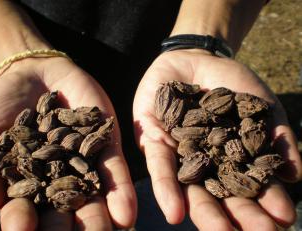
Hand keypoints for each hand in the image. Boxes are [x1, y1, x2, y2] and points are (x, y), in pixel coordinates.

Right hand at [0, 57, 136, 229]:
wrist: (32, 73)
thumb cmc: (0, 107)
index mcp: (27, 185)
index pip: (24, 213)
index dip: (22, 223)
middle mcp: (58, 181)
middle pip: (64, 214)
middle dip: (68, 230)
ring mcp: (84, 165)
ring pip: (93, 199)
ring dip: (99, 219)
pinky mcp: (105, 146)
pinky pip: (114, 172)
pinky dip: (120, 192)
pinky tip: (126, 215)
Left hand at [133, 50, 301, 229]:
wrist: (197, 58)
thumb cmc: (232, 84)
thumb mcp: (261, 106)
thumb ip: (277, 136)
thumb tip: (296, 176)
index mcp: (230, 159)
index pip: (249, 185)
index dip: (266, 201)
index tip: (283, 219)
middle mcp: (204, 163)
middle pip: (220, 195)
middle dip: (237, 216)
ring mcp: (179, 154)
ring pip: (191, 187)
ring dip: (205, 212)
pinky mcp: (153, 142)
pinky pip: (160, 166)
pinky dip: (167, 188)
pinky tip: (175, 212)